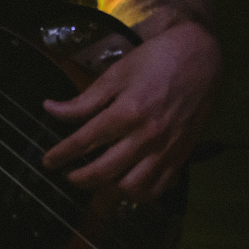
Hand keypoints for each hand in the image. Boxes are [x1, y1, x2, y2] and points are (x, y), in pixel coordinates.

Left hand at [39, 22, 221, 201]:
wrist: (201, 56)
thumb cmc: (154, 60)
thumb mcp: (115, 74)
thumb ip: (84, 99)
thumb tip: (49, 109)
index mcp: (126, 112)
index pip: (84, 141)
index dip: (61, 154)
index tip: (47, 162)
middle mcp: (146, 136)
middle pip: (104, 170)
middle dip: (79, 178)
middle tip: (68, 175)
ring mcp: (166, 149)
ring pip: (133, 187)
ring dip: (110, 187)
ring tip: (99, 178)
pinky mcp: (182, 155)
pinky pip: (159, 187)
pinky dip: (141, 192)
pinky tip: (128, 182)